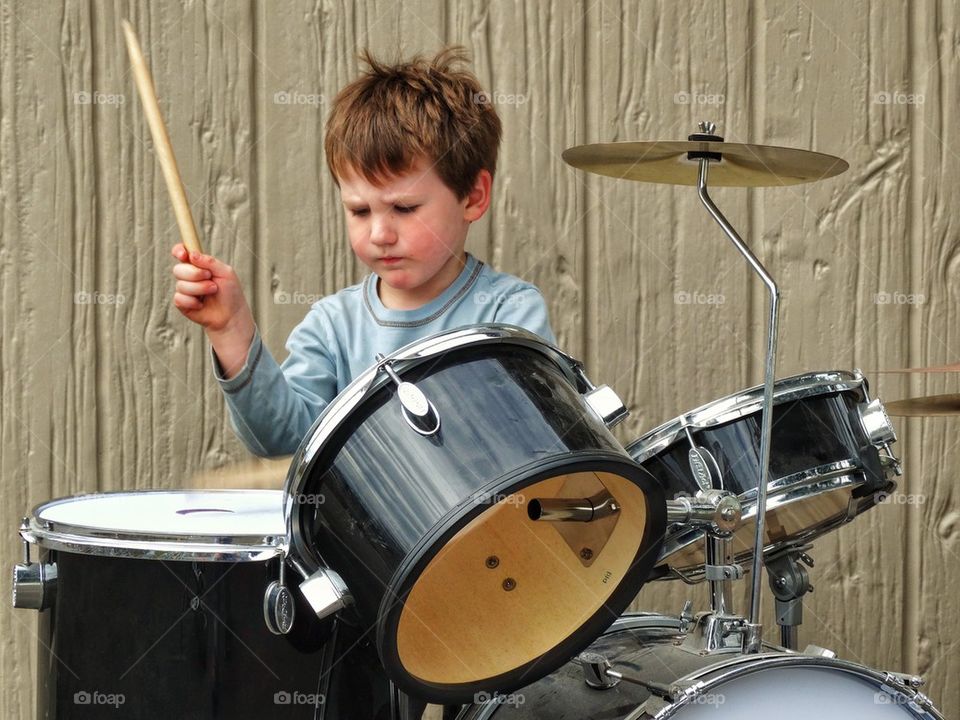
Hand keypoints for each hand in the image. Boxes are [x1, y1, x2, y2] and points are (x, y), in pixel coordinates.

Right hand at [171, 244, 255, 375]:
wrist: (231, 315)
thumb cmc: (231, 293)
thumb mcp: (226, 273)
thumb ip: (210, 261)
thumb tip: (192, 255)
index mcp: (198, 265)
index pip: (182, 253)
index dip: (179, 251)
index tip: (183, 254)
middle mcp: (189, 276)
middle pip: (178, 269)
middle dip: (195, 274)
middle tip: (210, 278)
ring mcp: (184, 289)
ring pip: (181, 285)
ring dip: (199, 288)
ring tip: (212, 292)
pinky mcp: (182, 303)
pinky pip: (179, 298)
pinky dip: (193, 302)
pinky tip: (202, 305)